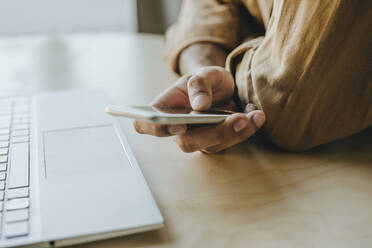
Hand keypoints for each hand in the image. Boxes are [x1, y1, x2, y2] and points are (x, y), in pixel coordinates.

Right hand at [134, 66, 265, 152]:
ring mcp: (198, 139)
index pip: (146, 125)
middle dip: (213, 132)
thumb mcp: (204, 73)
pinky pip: (231, 142)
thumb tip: (199, 105)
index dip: (157, 128)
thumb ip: (200, 83)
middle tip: (237, 118)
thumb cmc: (206, 81)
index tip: (180, 123)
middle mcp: (178, 129)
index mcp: (165, 110)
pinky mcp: (217, 142)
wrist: (222, 87)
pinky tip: (257, 115)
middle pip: (186, 142)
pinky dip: (248, 129)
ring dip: (236, 131)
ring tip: (254, 115)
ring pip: (213, 145)